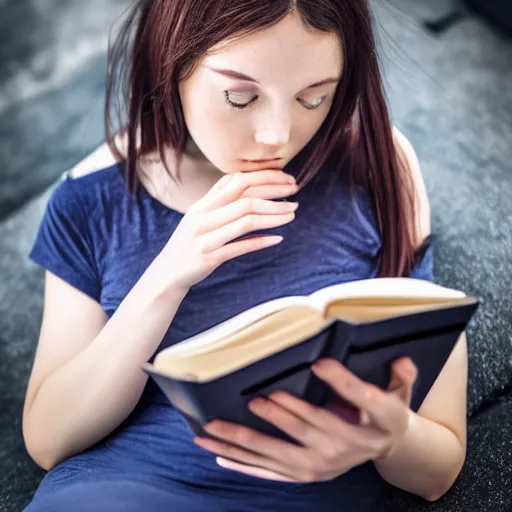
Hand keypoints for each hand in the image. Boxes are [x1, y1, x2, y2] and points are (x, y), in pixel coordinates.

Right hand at [158, 170, 298, 291]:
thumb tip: (242, 179)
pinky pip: (240, 247)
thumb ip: (217, 199)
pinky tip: (278, 238)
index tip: (286, 179)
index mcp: (202, 205)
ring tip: (292, 214)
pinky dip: (261, 241)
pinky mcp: (210, 258)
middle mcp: (203, 218)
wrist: (167, 272)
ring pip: (246, 220)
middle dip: (274, 194)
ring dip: (273, 216)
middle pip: (245, 198)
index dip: (265, 177)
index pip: (237, 180)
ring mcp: (206, 238)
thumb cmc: (189, 242)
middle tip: (294, 195)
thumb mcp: (198, 216)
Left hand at [194, 357, 417, 482]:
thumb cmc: (387, 412)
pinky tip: (219, 453)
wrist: (386, 448)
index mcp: (376, 421)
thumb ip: (401, 375)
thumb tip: (401, 357)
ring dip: (244, 442)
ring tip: (213, 430)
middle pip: (310, 432)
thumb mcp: (400, 391)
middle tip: (256, 401)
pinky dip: (245, 463)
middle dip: (282, 417)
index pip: (360, 400)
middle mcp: (347, 448)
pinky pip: (271, 470)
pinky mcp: (305, 474)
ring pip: (278, 454)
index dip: (341, 382)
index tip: (319, 364)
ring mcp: (323, 465)